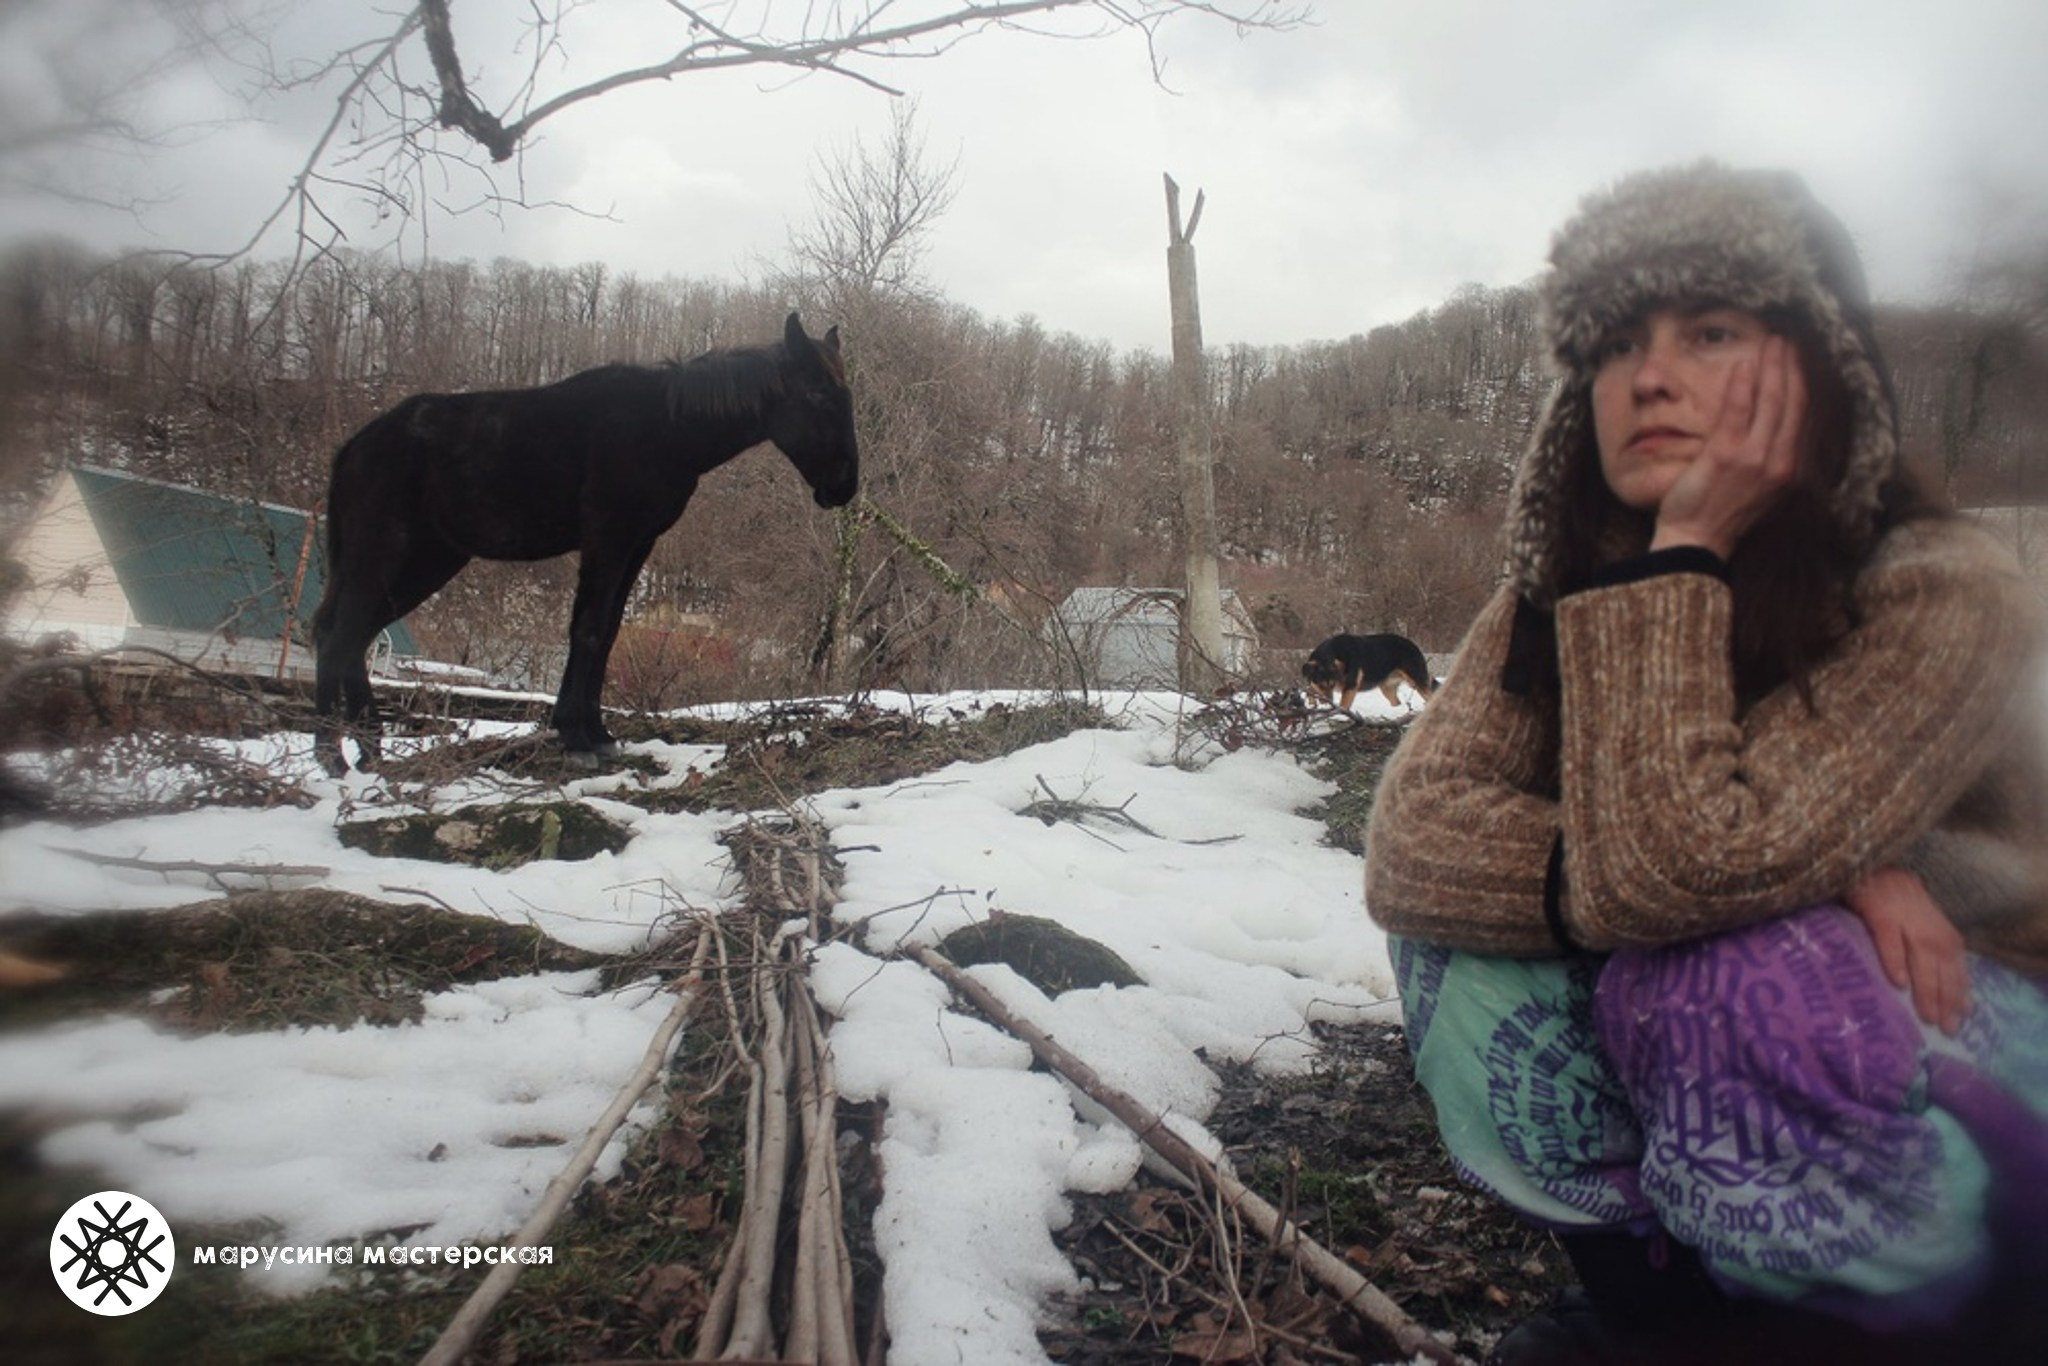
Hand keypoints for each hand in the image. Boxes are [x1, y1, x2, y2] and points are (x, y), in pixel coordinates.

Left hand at [1648, 335, 1806, 557]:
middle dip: (1793, 367)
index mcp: (1790, 470)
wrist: (1696, 542)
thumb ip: (1773, 459)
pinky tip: (1744, 364)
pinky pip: (1739, 411)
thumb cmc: (1722, 514)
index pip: (1804, 417)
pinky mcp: (1727, 455)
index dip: (1805, 384)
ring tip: (1774, 342)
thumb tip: (1777, 427)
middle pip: (1795, 403)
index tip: (1802, 360)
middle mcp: (1781, 463)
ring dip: (1774, 367)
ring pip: (1773, 401)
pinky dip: (1744, 385)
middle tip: (1791, 340)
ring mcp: (1756, 458)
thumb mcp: (1761, 488)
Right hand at [1845, 866, 1969, 1035]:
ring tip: (1928, 1016)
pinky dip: (1895, 959)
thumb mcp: (1895, 906)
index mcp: (1926, 911)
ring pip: (1922, 950)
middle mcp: (1920, 910)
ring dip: (1927, 985)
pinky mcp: (1875, 904)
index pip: (1952, 952)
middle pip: (1942, 956)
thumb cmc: (1863, 883)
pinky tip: (1899, 984)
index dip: (1959, 982)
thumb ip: (1907, 933)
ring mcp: (1899, 906)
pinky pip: (1888, 936)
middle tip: (1948, 1027)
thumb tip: (1913, 976)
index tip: (1965, 1013)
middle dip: (1947, 993)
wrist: (1845, 850)